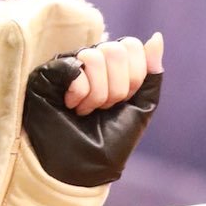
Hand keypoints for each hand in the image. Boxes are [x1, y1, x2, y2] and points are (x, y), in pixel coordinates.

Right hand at [22, 39, 162, 189]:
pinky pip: (74, 68)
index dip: (133, 78)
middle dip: (116, 89)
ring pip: (95, 57)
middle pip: (115, 50)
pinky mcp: (49, 73)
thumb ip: (151, 75)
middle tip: (102, 109)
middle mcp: (91, 60)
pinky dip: (79, 93)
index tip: (122, 102)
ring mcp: (70, 64)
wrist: (82, 168)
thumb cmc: (109, 142)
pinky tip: (70, 105)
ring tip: (85, 111)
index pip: (131, 46)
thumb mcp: (140, 109)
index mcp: (113, 66)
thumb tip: (156, 37)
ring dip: (96, 95)